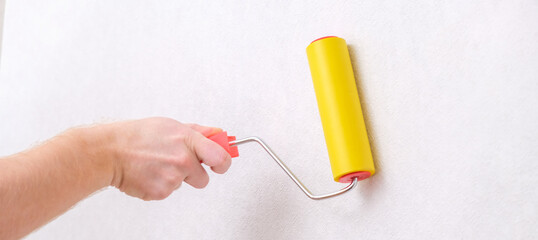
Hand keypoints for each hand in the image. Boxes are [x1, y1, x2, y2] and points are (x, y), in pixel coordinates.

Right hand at [104, 117, 231, 199]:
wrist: (109, 152)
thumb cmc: (137, 136)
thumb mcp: (171, 125)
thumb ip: (198, 132)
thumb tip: (217, 134)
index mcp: (187, 141)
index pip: (220, 157)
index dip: (223, 163)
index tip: (221, 163)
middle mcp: (182, 160)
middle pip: (204, 179)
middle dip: (194, 174)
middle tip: (177, 164)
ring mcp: (172, 178)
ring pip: (183, 184)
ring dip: (174, 177)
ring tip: (156, 164)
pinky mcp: (160, 192)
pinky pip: (168, 192)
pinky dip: (159, 185)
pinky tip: (149, 172)